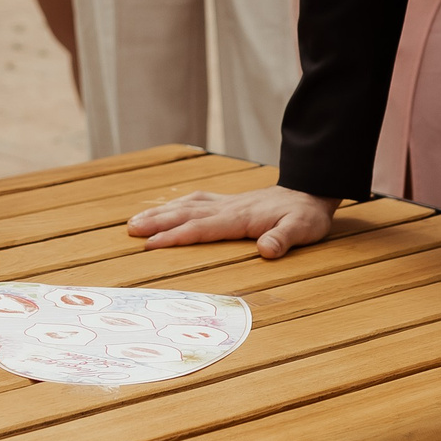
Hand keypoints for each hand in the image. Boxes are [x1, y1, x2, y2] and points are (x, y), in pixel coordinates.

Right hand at [126, 185, 338, 259]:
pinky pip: (196, 201)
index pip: (201, 227)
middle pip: (185, 214)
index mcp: (240, 217)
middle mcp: (227, 207)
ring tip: (135, 222)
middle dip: (156, 222)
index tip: (151, 244)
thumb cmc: (306, 214)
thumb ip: (283, 239)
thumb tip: (266, 250)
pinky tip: (167, 208)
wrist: (310, 190)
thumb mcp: (302, 229)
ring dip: (160, 213)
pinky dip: (176, 204)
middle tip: (130, 231)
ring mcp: (226, 202)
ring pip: (186, 205)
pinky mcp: (228, 202)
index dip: (175, 236)